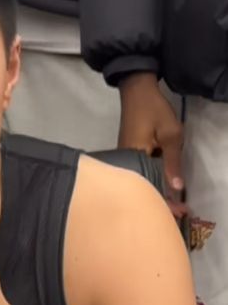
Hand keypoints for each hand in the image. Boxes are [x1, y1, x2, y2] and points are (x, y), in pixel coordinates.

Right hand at [118, 72, 185, 216]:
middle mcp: (125, 162)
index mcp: (134, 158)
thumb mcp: (171, 135)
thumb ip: (173, 162)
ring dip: (156, 192)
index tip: (180, 212)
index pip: (149, 187)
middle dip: (161, 202)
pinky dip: (150, 181)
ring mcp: (124, 158)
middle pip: (142, 188)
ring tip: (173, 203)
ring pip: (140, 181)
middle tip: (179, 212)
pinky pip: (138, 173)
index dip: (165, 202)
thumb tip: (177, 188)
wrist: (136, 92)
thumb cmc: (154, 111)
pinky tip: (161, 185)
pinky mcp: (127, 153)